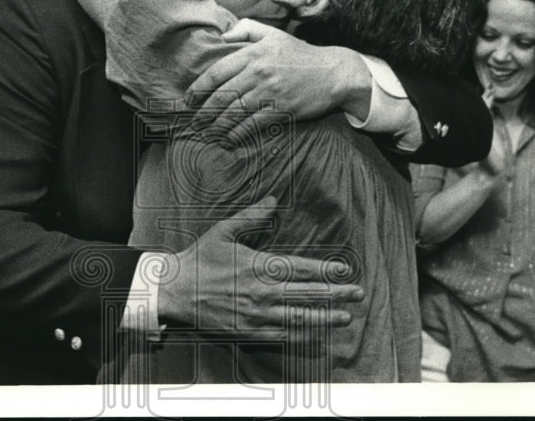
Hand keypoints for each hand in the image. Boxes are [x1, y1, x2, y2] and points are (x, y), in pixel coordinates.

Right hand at [157, 196, 363, 337]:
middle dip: (335, 294)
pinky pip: (281, 335)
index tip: (345, 270)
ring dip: (324, 318)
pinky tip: (316, 335)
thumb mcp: (223, 230)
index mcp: (258, 266)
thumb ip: (251, 216)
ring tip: (345, 317)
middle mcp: (261, 292)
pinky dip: (301, 335)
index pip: (300, 269)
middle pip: (306, 294)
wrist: (175, 291)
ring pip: (298, 317)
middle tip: (358, 293)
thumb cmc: (200, 259)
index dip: (326, 270)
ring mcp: (256, 314)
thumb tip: (273, 199)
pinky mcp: (248, 331)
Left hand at [186, 18, 365, 122]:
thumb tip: (221, 36)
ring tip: (207, 133)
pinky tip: (228, 139)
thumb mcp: (273, 34)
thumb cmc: (300, 53)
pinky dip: (237, 134)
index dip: (198, 88)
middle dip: (204, 112)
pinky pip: (252, 125)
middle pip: (221, 96)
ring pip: (234, 113)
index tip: (189, 100)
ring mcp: (269, 93)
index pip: (216, 73)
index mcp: (252, 54)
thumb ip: (246, 30)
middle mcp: (258, 73)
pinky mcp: (281, 110)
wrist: (333, 72)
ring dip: (217, 126)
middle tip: (194, 122)